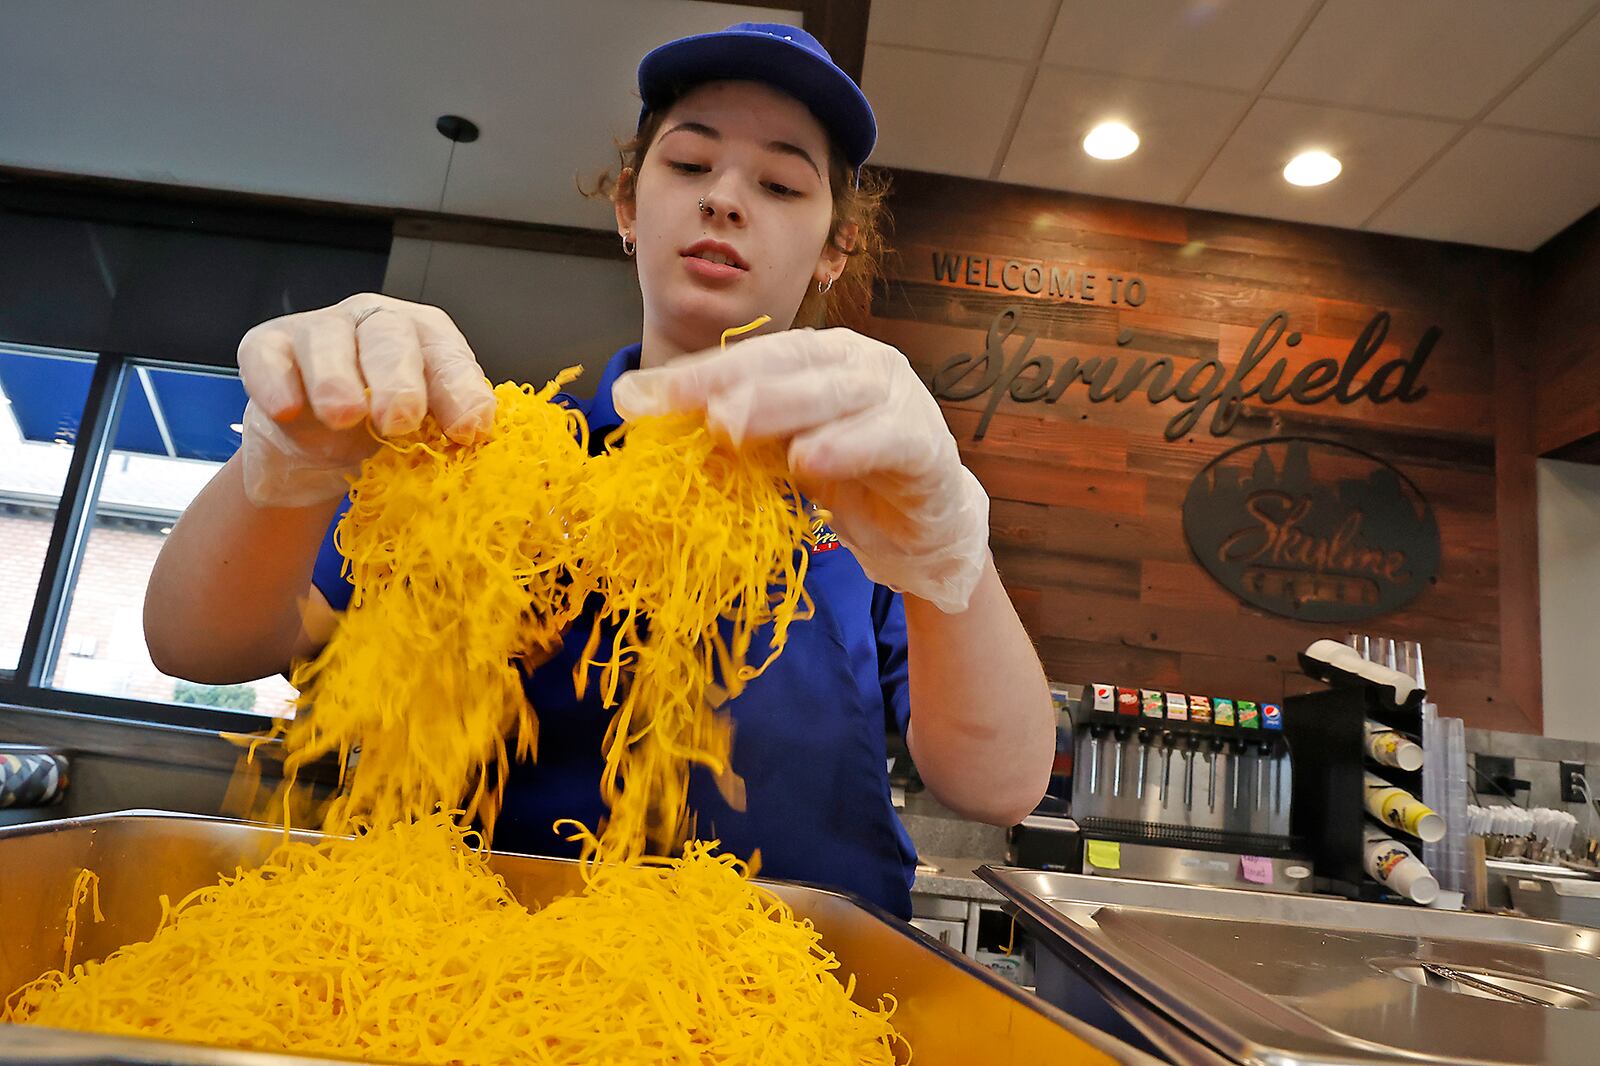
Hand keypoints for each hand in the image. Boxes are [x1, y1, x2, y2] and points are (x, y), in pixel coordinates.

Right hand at [235, 293, 495, 506]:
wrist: (311, 455)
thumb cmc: (376, 434)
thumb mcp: (418, 438)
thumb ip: (444, 434)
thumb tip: (476, 448)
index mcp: (425, 340)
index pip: (448, 355)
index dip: (460, 390)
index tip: (468, 430)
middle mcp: (375, 323)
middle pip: (390, 336)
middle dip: (399, 379)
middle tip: (400, 421)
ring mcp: (319, 330)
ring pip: (328, 340)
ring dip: (337, 378)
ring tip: (343, 416)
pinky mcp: (267, 347)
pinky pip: (269, 357)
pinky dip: (277, 383)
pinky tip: (286, 410)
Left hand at [611, 328, 988, 612]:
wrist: (921, 529)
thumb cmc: (845, 478)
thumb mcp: (775, 450)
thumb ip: (723, 425)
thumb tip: (632, 402)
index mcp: (821, 355)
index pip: (755, 355)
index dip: (701, 372)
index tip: (646, 396)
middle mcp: (861, 364)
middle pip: (793, 363)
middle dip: (736, 380)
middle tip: (688, 403)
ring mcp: (900, 398)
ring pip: (837, 393)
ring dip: (783, 407)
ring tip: (734, 423)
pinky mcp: (926, 445)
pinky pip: (885, 440)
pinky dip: (847, 447)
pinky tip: (809, 461)